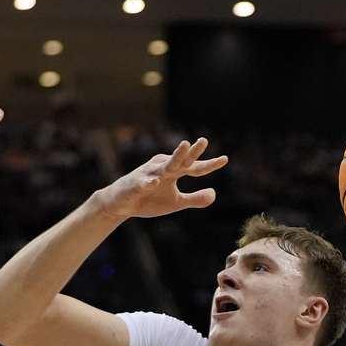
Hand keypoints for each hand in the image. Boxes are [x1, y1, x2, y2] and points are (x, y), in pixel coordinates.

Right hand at [93, 138, 228, 218]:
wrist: (121, 204)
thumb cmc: (149, 199)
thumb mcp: (176, 202)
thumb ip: (194, 199)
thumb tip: (214, 194)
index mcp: (174, 171)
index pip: (194, 167)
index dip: (209, 165)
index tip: (224, 159)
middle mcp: (163, 168)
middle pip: (181, 160)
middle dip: (192, 151)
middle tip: (203, 141)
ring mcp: (149, 174)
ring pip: (164, 166)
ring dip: (175, 157)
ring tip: (185, 146)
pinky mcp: (136, 183)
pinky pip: (144, 182)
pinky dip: (149, 182)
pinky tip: (155, 182)